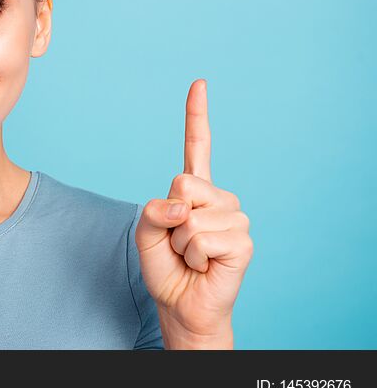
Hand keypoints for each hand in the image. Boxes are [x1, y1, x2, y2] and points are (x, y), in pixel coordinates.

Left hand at [135, 79, 252, 348]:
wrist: (181, 304)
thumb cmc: (166, 266)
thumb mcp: (144, 233)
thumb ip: (153, 211)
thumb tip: (182, 206)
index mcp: (194, 190)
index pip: (197, 146)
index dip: (197, 115)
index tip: (199, 83)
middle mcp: (218, 198)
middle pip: (182, 182)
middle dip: (169, 218)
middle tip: (179, 242)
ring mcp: (234, 218)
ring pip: (190, 216)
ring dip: (181, 243)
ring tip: (192, 256)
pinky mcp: (243, 241)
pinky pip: (202, 237)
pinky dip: (194, 256)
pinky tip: (205, 265)